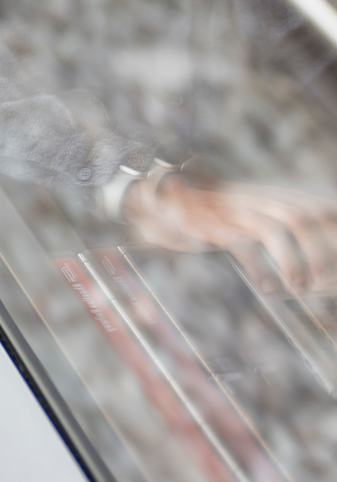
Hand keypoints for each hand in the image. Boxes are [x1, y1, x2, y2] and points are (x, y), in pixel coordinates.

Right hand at [127, 172, 336, 293]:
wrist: (161, 193)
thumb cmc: (211, 211)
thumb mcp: (250, 213)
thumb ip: (278, 222)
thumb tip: (315, 251)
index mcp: (273, 197)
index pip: (318, 209)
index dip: (334, 232)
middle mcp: (257, 199)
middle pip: (304, 217)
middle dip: (322, 252)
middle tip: (325, 284)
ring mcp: (233, 209)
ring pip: (276, 228)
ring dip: (293, 260)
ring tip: (299, 289)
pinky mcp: (211, 223)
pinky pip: (240, 243)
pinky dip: (258, 266)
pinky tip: (267, 287)